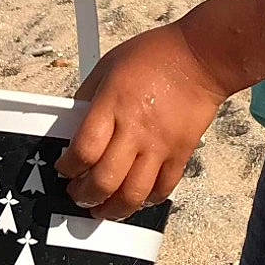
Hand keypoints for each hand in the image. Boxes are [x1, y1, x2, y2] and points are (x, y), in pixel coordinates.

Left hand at [58, 23, 227, 217]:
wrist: (200, 57)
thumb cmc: (155, 55)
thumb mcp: (108, 66)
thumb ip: (88, 97)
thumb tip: (73, 124)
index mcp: (112, 105)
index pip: (83, 151)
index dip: (67, 168)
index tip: (64, 169)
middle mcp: (135, 130)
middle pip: (104, 180)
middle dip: (84, 195)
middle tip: (78, 194)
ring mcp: (159, 145)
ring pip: (133, 194)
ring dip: (113, 209)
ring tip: (104, 209)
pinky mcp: (181, 153)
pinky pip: (163, 189)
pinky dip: (147, 200)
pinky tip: (137, 198)